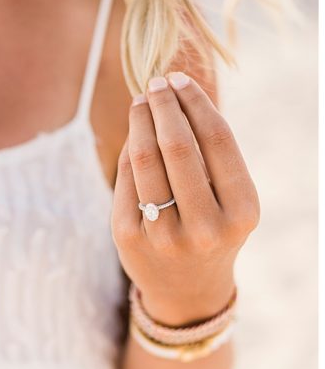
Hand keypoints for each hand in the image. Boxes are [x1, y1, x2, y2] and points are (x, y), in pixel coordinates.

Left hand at [111, 72, 259, 325]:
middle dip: (164, 106)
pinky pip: (125, 180)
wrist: (187, 289)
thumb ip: (211, 157)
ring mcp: (164, 235)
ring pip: (144, 161)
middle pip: (177, 146)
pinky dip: (128, 151)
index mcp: (242, 211)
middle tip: (155, 83)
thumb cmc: (212, 227)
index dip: (194, 102)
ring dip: (139, 122)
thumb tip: (174, 97)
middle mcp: (206, 226)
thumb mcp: (229, 200)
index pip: (217, 140)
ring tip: (140, 102)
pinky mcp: (129, 237)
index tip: (179, 79)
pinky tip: (133, 136)